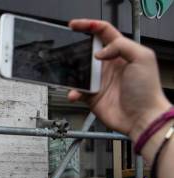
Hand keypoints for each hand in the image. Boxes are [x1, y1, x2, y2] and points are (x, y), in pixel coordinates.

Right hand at [67, 19, 170, 141]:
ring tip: (66, 72)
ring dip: (71, 72)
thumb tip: (99, 52)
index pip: (104, 33)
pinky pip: (77, 91)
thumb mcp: (142, 58)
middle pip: (87, 51)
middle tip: (65, 48)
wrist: (141, 117)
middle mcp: (108, 65)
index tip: (75, 25)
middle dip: (75, 48)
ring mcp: (99, 81)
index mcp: (121, 53)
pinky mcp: (92, 96)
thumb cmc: (146, 89)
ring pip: (78, 71)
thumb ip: (121, 46)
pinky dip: (73, 92)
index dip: (89, 26)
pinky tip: (75, 94)